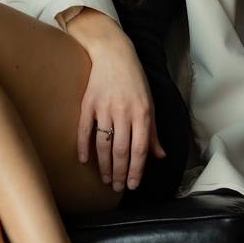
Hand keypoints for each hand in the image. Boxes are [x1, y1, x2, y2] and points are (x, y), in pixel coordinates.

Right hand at [78, 38, 167, 191]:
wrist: (113, 54)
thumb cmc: (134, 81)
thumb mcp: (149, 104)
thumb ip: (152, 132)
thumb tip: (160, 155)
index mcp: (141, 114)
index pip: (139, 149)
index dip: (136, 170)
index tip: (133, 185)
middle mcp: (123, 112)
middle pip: (120, 151)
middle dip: (120, 173)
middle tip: (117, 188)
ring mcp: (104, 108)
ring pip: (103, 144)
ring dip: (104, 165)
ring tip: (105, 179)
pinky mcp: (88, 103)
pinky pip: (84, 130)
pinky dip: (83, 146)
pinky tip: (85, 160)